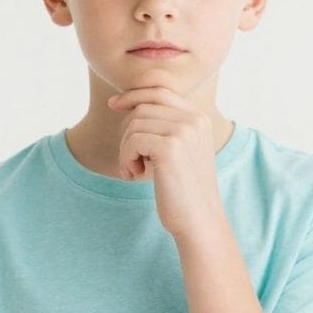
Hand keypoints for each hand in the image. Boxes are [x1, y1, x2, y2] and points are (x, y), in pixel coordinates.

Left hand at [108, 87, 222, 239]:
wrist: (198, 220)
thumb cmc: (181, 189)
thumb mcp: (177, 150)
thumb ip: (162, 125)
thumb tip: (125, 102)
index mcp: (199, 118)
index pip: (160, 91)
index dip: (133, 95)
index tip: (113, 105)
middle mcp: (195, 120)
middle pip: (142, 109)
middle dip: (128, 134)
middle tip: (132, 162)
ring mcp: (184, 132)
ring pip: (134, 125)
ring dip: (126, 150)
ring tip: (136, 171)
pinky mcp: (170, 147)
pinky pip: (132, 141)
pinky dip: (126, 159)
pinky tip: (136, 176)